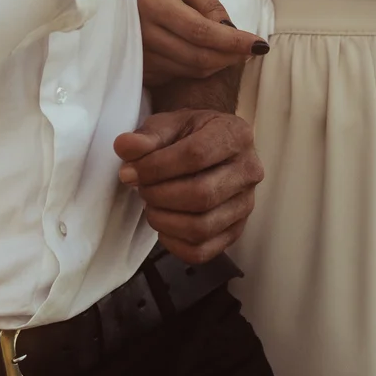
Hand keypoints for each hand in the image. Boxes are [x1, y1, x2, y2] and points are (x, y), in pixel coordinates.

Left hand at [114, 109, 262, 263]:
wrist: (211, 145)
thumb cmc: (190, 134)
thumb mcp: (170, 124)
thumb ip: (147, 136)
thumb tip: (125, 147)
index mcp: (236, 135)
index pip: (196, 156)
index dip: (156, 167)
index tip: (131, 171)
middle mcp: (250, 171)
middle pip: (201, 195)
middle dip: (159, 196)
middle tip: (142, 189)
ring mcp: (246, 204)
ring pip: (201, 227)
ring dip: (164, 221)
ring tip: (151, 206)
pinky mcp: (236, 231)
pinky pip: (203, 252)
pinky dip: (174, 244)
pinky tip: (163, 226)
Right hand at [136, 0, 264, 84]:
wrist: (118, 3)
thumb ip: (210, 3)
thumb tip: (230, 30)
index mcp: (154, 5)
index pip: (201, 31)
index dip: (233, 41)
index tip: (260, 45)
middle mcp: (143, 34)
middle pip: (198, 56)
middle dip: (232, 56)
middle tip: (251, 49)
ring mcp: (139, 57)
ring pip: (192, 70)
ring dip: (220, 64)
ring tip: (231, 49)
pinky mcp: (141, 71)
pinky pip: (180, 76)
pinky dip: (201, 68)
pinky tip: (206, 54)